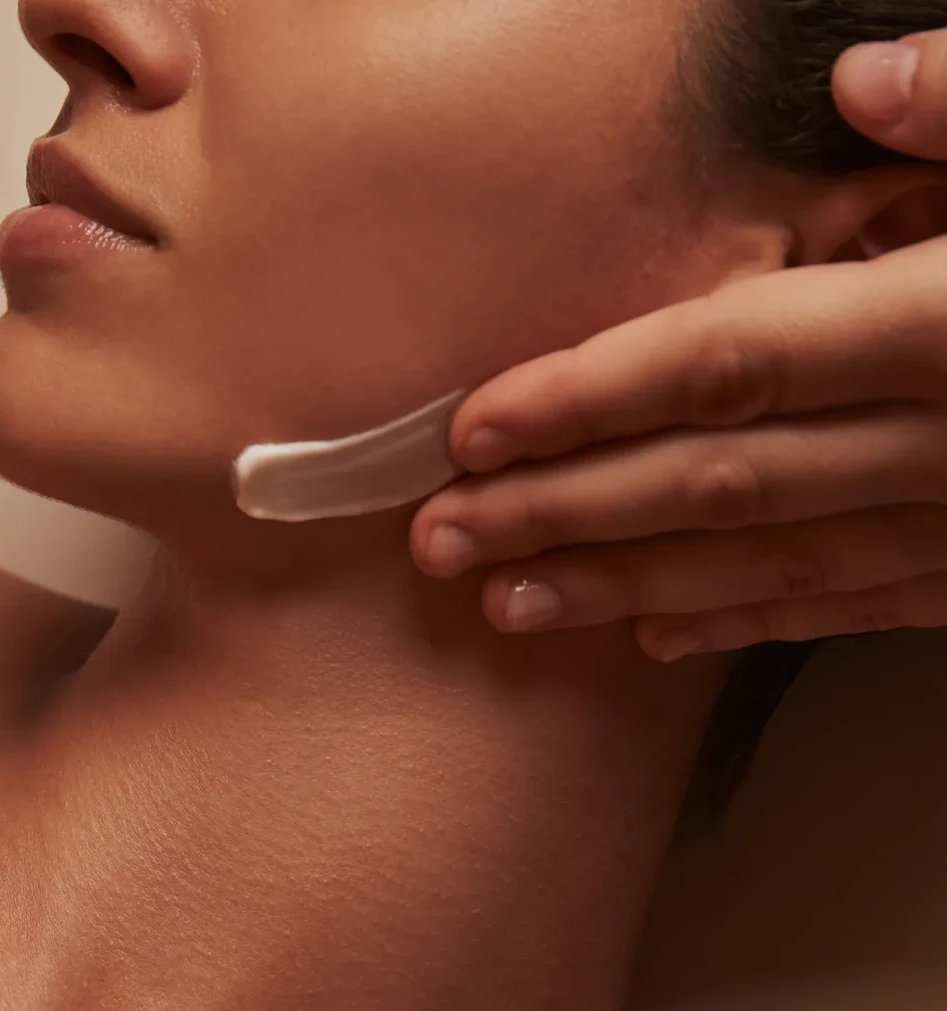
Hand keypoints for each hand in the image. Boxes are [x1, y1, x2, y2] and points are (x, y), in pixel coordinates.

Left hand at [411, 31, 946, 663]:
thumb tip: (867, 81)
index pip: (726, 362)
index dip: (590, 396)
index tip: (473, 429)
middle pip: (713, 481)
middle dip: (564, 512)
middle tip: (440, 540)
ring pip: (766, 565)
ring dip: (625, 584)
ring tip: (508, 605)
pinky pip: (855, 608)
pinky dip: (749, 621)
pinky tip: (657, 632)